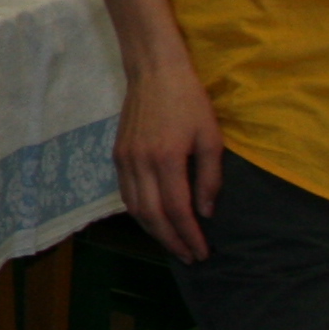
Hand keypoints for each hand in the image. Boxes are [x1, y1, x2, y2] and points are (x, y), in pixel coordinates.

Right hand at [112, 54, 226, 262]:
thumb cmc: (189, 101)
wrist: (153, 72)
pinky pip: (126, 194)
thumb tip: (205, 212)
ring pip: (135, 208)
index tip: (203, 252)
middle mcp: (140, 163)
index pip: (177, 210)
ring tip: (174, 244)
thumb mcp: (211, 137)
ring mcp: (124, 160)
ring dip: (154, 231)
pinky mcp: (117, 156)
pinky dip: (140, 213)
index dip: (189, 235)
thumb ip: (209, 177)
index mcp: (166, 158)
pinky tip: (154, 220)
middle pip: (153, 215)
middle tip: (190, 257)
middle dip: (172, 241)